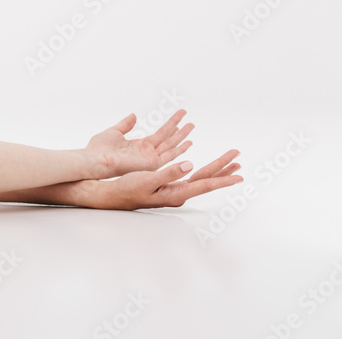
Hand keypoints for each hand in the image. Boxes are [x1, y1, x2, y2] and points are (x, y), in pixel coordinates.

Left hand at [85, 109, 193, 177]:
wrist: (94, 160)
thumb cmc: (98, 149)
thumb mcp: (114, 132)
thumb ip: (125, 125)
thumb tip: (133, 115)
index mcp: (138, 146)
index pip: (159, 135)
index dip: (169, 125)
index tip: (179, 116)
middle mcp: (146, 153)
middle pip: (168, 140)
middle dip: (180, 130)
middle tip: (191, 122)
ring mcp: (149, 158)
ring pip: (171, 145)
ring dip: (182, 136)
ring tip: (192, 126)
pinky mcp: (150, 163)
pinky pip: (169, 155)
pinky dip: (180, 149)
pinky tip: (189, 142)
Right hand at [95, 149, 243, 209]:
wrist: (115, 195)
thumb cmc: (128, 188)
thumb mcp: (147, 180)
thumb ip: (168, 173)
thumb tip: (189, 165)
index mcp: (176, 192)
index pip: (204, 184)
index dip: (222, 179)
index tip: (239, 177)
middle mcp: (179, 192)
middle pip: (206, 179)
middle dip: (223, 169)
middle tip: (238, 158)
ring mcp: (175, 190)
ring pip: (201, 178)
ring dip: (216, 170)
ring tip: (232, 164)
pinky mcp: (169, 186)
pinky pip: (192, 177)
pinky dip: (203, 170)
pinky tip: (204, 168)